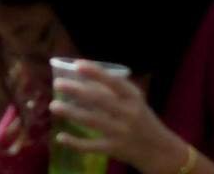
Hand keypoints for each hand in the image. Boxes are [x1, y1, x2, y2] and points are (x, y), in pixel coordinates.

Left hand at [48, 60, 169, 172]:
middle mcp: (128, 114)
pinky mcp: (115, 149)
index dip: (96, 73)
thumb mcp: (133, 101)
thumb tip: (81, 76)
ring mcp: (121, 133)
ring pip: (93, 121)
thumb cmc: (141, 118)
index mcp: (133, 98)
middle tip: (57, 83)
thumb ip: (112, 90)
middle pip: (100, 100)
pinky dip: (75, 142)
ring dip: (71, 113)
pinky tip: (60, 136)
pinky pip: (92, 146)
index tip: (78, 64)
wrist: (159, 150)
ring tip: (54, 105)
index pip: (115, 83)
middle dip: (76, 91)